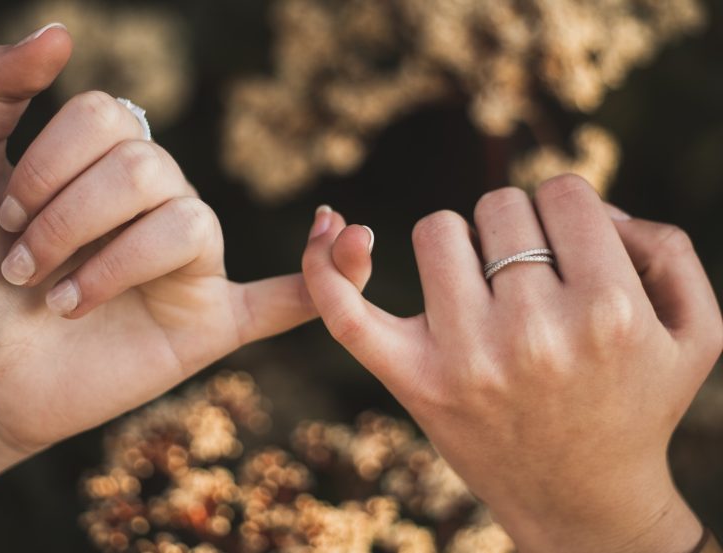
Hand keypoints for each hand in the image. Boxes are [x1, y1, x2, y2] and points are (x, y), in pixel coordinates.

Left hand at [0, 25, 347, 498]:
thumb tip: (64, 32)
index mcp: (115, 167)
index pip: (115, 122)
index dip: (52, 163)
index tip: (1, 219)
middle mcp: (162, 207)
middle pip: (148, 169)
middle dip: (69, 217)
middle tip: (24, 270)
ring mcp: (192, 267)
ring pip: (185, 225)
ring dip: (111, 264)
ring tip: (63, 305)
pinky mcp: (210, 324)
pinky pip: (281, 302)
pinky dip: (323, 277)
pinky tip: (352, 246)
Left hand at [303, 176, 722, 551]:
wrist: (582, 500)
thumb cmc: (637, 406)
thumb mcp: (694, 331)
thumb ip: (664, 247)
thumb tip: (589, 205)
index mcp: (609, 311)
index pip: (562, 194)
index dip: (565, 212)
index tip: (566, 248)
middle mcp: (534, 333)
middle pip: (498, 207)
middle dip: (515, 231)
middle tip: (528, 281)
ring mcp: (466, 359)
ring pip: (436, 232)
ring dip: (458, 244)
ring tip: (482, 287)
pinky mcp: (414, 382)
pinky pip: (348, 312)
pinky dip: (327, 269)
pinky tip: (330, 227)